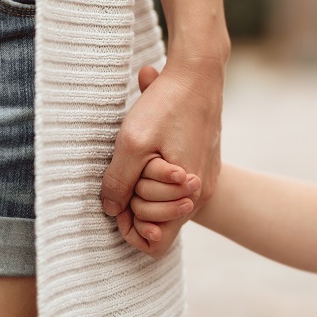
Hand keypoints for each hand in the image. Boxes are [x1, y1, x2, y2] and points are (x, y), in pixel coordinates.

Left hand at [102, 58, 222, 256]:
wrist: (200, 74)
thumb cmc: (167, 105)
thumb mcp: (131, 144)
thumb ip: (118, 183)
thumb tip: (111, 210)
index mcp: (188, 194)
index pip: (155, 243)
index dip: (130, 230)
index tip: (119, 202)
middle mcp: (201, 192)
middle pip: (159, 225)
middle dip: (137, 205)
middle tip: (130, 173)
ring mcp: (205, 178)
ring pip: (167, 204)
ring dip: (147, 188)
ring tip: (141, 158)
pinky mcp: (204, 164)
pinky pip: (176, 186)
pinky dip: (159, 174)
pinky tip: (153, 149)